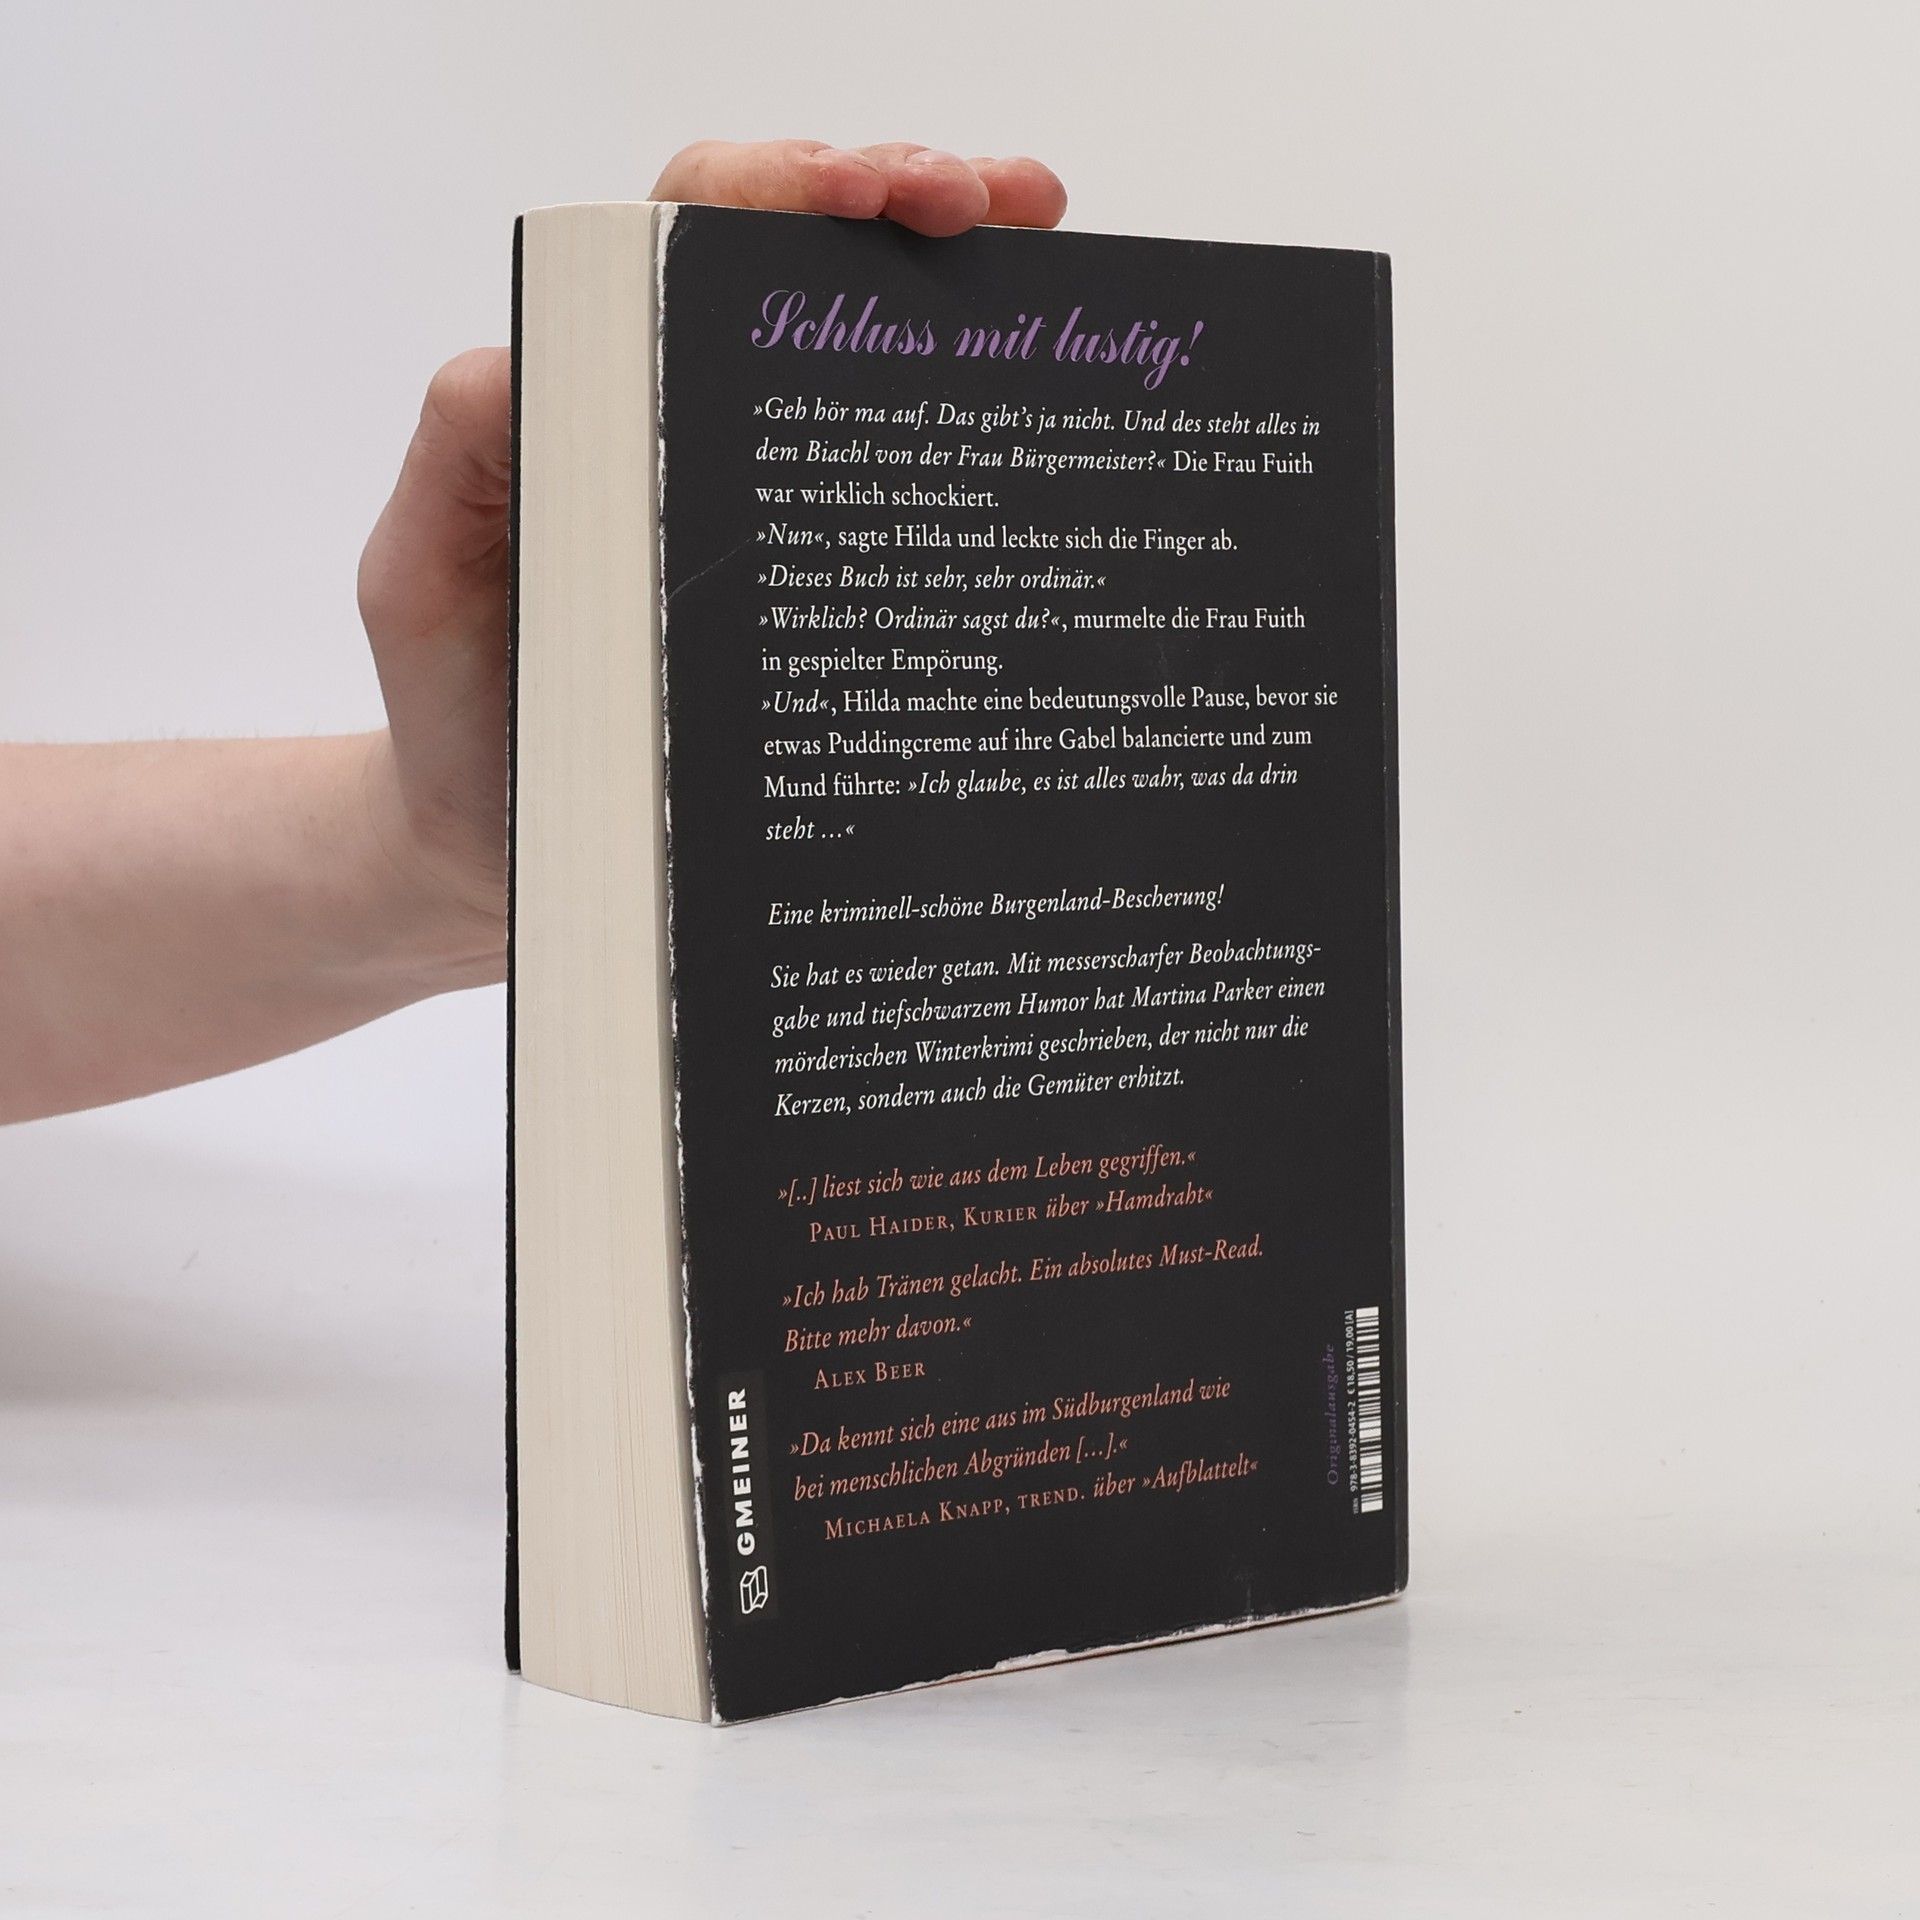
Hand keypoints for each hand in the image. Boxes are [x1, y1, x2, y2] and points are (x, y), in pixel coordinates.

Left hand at [353, 141, 1068, 984]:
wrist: (509, 858)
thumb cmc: (462, 717)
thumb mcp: (421, 581)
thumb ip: (455, 465)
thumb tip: (520, 358)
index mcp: (602, 394)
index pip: (693, 237)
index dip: (782, 187)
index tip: (863, 193)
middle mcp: (690, 424)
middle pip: (805, 266)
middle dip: (910, 201)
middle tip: (1005, 206)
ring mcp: (760, 507)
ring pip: (870, 358)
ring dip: (968, 287)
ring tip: (1049, 253)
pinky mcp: (815, 595)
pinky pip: (900, 496)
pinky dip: (976, 429)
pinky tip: (1043, 410)